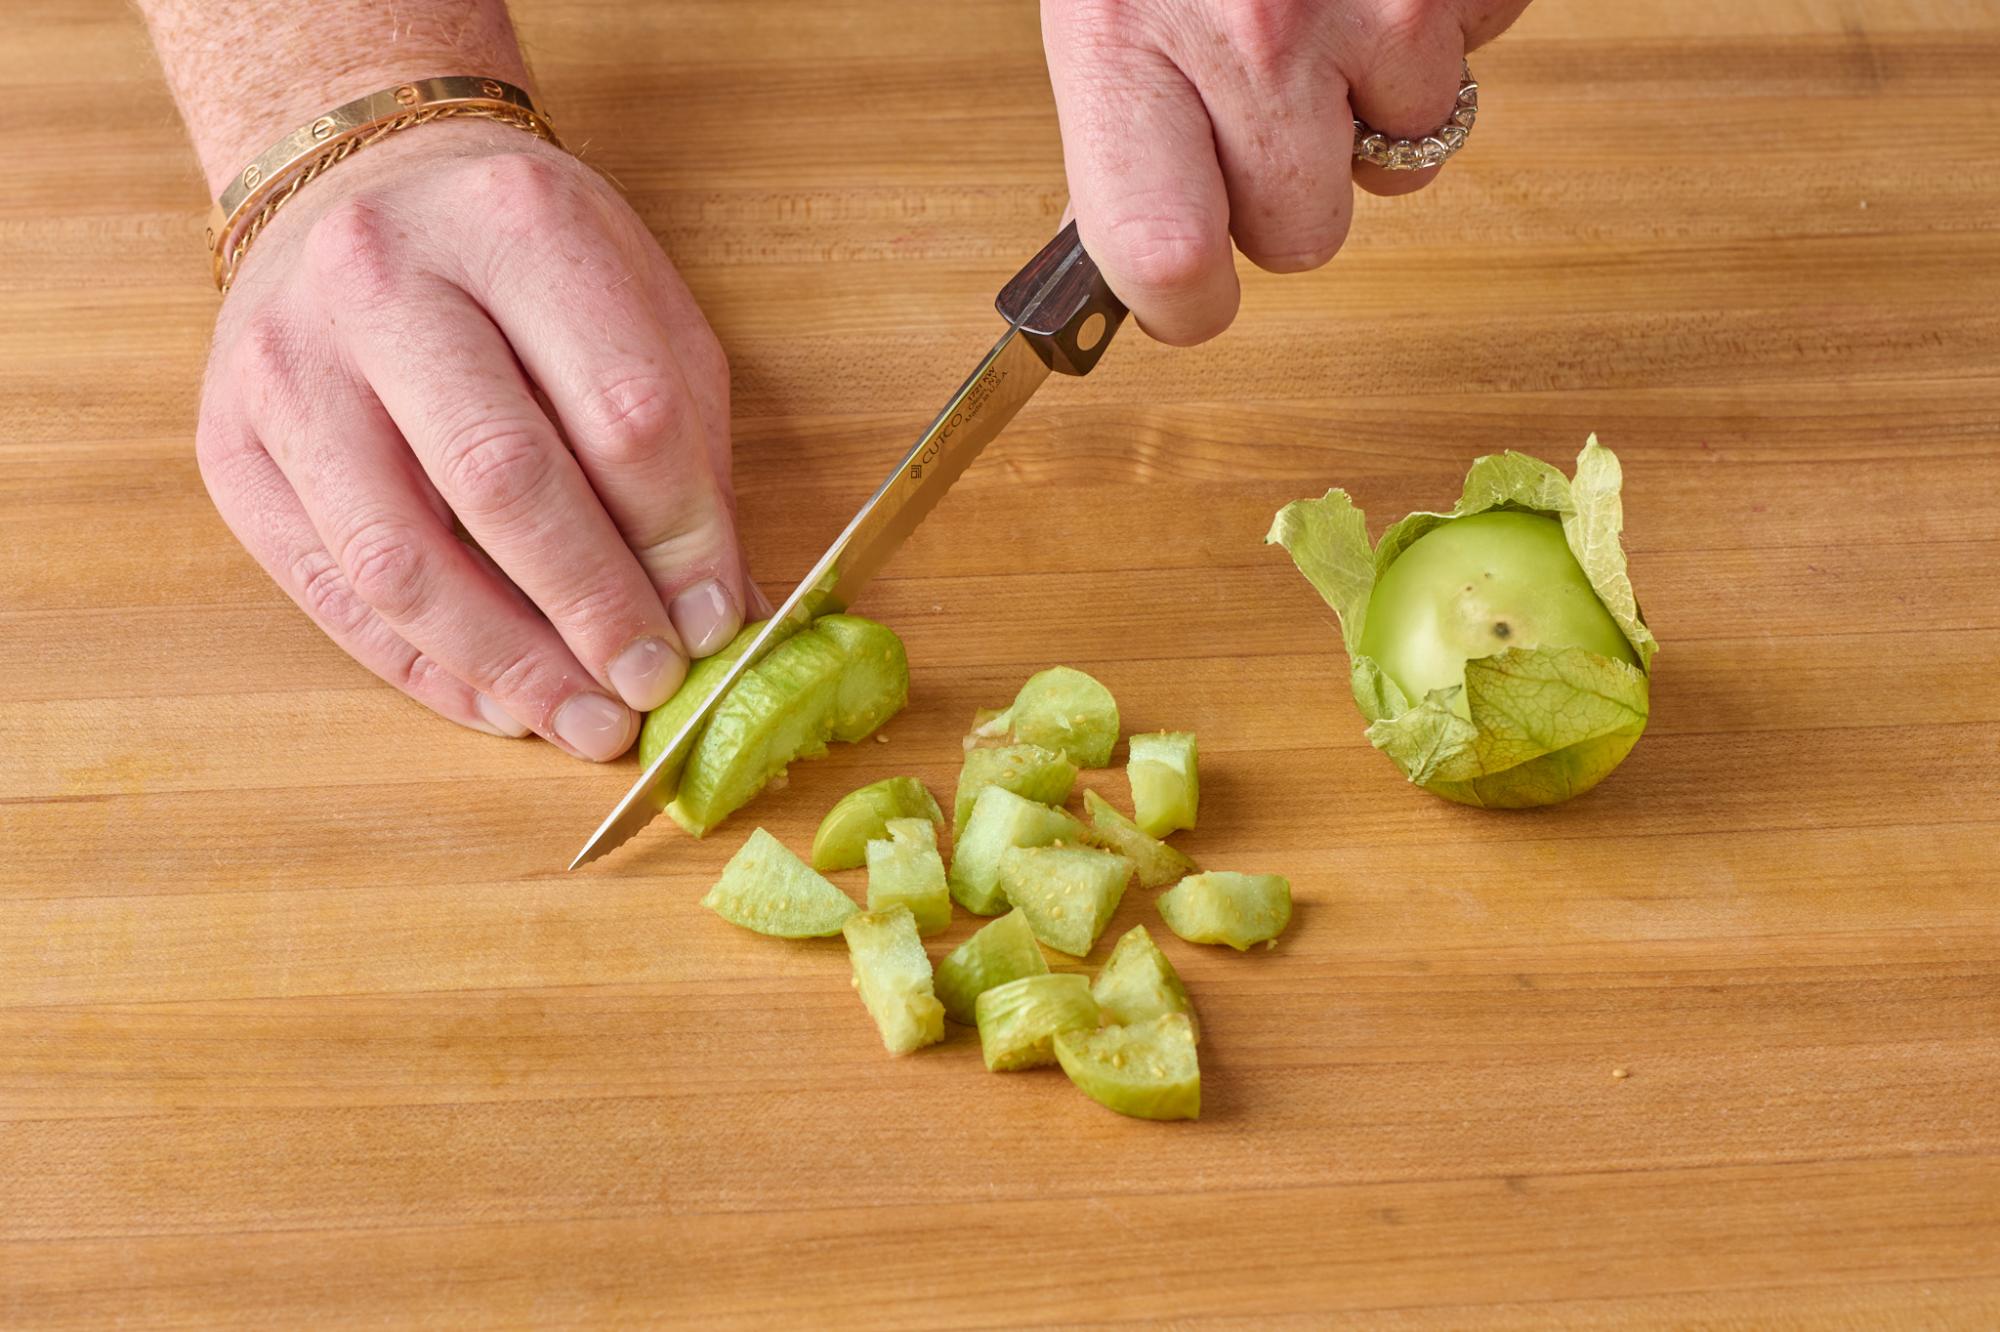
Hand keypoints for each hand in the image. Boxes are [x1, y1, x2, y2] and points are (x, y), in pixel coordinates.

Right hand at [197, 121, 759, 760]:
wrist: (363, 191)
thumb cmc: (527, 268)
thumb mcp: (640, 315)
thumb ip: (687, 458)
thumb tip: (722, 620)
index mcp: (516, 224)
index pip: (622, 412)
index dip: (679, 538)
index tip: (712, 624)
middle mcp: (380, 278)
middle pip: (502, 480)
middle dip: (593, 609)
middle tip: (650, 689)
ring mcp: (288, 362)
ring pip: (398, 555)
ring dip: (506, 664)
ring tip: (582, 721)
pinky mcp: (231, 444)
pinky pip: (329, 588)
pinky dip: (425, 668)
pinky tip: (499, 704)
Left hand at [1042, 0, 1529, 343]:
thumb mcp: (1101, 5)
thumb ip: (1123, 130)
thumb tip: (1142, 265)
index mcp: (1124, 43)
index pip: (1164, 260)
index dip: (1182, 305)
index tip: (1185, 298)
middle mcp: (1254, 31)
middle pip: (1303, 235)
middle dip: (1289, 192)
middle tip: (1263, 105)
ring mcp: (1377, 3)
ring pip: (1409, 156)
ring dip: (1376, 104)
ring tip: (1327, 4)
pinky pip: (1476, 58)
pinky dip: (1441, 26)